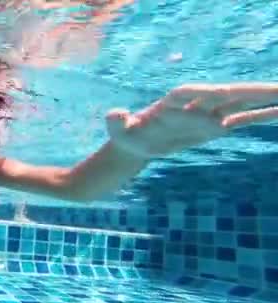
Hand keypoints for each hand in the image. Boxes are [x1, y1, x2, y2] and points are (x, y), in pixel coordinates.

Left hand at [106, 83, 277, 158]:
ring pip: (240, 104)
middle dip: (249, 92)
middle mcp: (193, 104)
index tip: (221, 92)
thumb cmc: (126, 133)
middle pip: (225, 94)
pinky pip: (242, 118)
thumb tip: (113, 115)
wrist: (136, 141)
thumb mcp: (117, 130)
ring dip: (264, 100)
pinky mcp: (214, 125)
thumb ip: (116, 122)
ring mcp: (207, 113)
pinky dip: (261, 115)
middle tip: (277, 88)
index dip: (203, 93)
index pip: (187, 94)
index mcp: (170, 103)